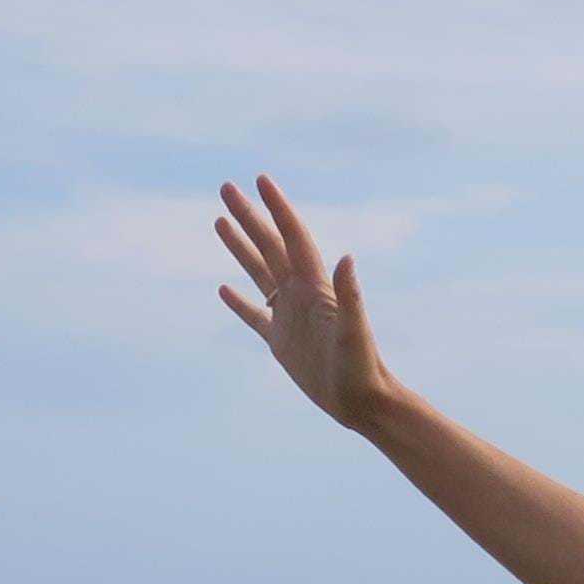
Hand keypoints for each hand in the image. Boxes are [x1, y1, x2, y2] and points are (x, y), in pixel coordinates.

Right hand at [215, 174, 396, 431]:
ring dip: (241, 246)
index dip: (277, 207)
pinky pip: (254, 315)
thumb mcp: (354, 331)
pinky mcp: (281, 341)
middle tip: (227, 187)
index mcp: (316, 286)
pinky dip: (239, 302)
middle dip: (249, 216)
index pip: (293, 237)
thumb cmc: (363, 368)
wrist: (363, 402)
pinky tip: (223, 289)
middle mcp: (301, 294)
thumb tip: (347, 257)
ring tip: (220, 221)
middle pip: (269, 245)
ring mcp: (289, 315)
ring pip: (259, 272)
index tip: (261, 180)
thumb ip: (349, 295)